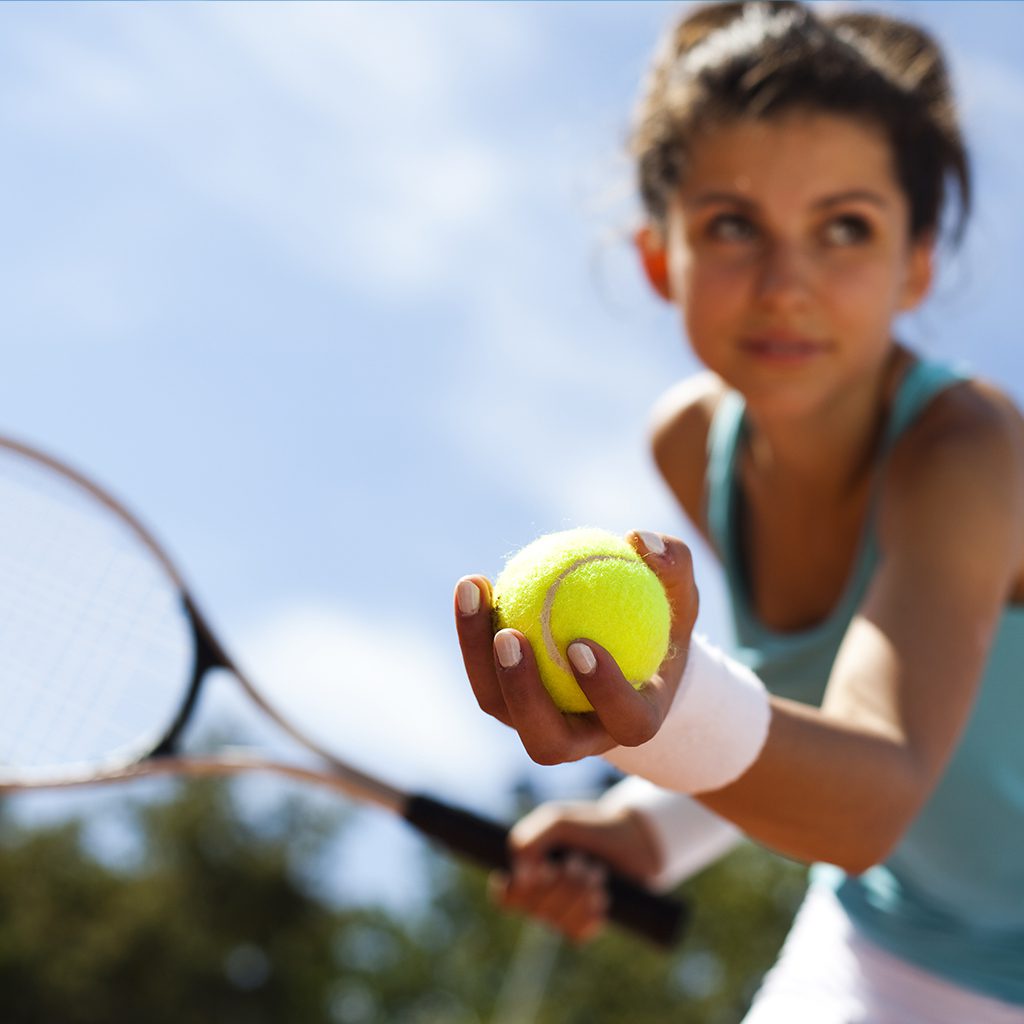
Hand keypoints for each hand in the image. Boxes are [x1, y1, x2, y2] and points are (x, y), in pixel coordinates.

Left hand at [454, 531, 697, 764]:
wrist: (629, 648)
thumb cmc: (660, 619)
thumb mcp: (680, 591)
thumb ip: (672, 565)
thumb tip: (641, 538)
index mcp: (634, 722)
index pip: (625, 720)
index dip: (604, 691)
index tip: (580, 643)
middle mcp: (582, 738)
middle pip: (546, 741)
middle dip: (522, 694)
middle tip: (508, 635)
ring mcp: (537, 724)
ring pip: (498, 704)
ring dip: (478, 654)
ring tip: (476, 592)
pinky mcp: (506, 702)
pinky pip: (482, 670)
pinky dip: (473, 629)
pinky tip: (475, 582)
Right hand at [490, 799, 662, 942]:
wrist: (635, 839)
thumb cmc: (592, 827)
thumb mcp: (557, 821)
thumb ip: (529, 841)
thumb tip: (521, 878)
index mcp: (530, 870)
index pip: (506, 897)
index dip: (514, 891)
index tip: (536, 872)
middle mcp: (543, 897)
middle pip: (533, 907)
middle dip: (561, 881)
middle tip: (580, 860)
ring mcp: (564, 913)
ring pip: (555, 920)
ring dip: (579, 892)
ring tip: (596, 871)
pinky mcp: (586, 924)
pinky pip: (575, 932)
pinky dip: (589, 912)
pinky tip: (601, 895)